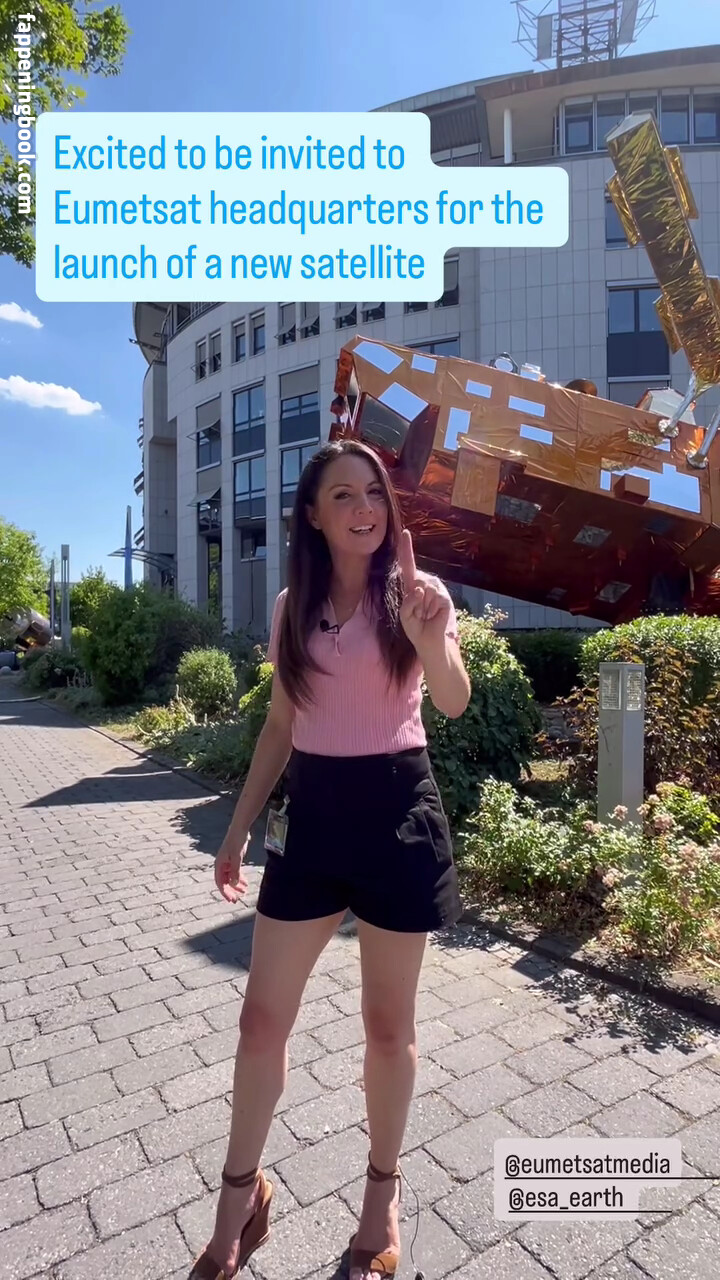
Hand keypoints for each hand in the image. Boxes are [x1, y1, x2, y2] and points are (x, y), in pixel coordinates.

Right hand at [214, 828, 249, 903]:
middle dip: (230, 891)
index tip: (231, 900)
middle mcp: (221, 864)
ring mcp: (227, 862)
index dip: (225, 892)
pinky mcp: (233, 859)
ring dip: (236, 885)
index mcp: (219, 864)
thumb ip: (235, 871)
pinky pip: (235, 872)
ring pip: (230, 877)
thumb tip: (234, 884)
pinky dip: (239, 878)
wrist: (240, 828)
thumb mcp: (237, 857)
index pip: (220, 882)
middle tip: (236, 900)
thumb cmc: (236, 841)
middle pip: (224, 882)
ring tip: (244, 892)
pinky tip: (245, 883)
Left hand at [398, 528, 451, 650]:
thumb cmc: (416, 627)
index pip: (408, 565)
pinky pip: (432, 596)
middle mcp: (426, 583)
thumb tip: (420, 589)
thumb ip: (408, 600)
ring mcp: (436, 588)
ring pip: (423, 588)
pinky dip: (429, 608)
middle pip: (414, 579)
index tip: (404, 532)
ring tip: (426, 615)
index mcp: (413, 585)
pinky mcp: (444, 597)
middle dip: (412, 600)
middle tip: (419, 613)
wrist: (430, 641)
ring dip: (421, 606)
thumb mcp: (405, 614)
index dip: (406, 549)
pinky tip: (433, 615)